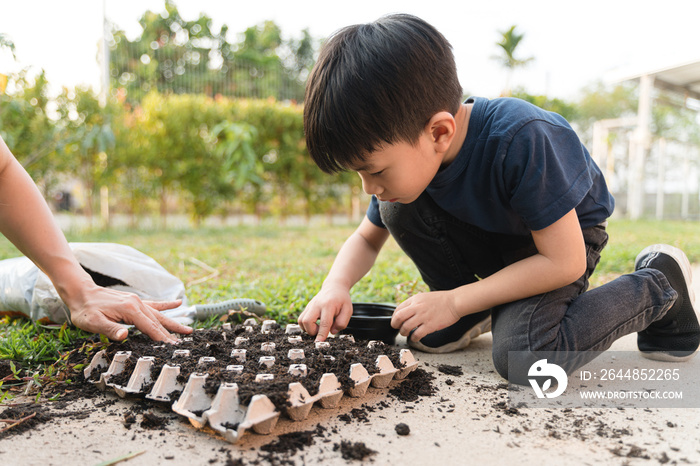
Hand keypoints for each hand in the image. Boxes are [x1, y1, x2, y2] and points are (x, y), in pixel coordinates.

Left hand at [66, 283, 192, 342]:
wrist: (81, 292)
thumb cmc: (86, 310)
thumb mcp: (93, 323)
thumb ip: (110, 329)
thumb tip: (124, 336)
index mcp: (130, 310)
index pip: (149, 327)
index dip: (161, 338)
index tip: (173, 347)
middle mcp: (137, 304)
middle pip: (158, 321)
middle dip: (172, 332)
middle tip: (185, 342)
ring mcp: (137, 301)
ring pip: (159, 314)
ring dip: (173, 322)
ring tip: (189, 329)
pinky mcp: (134, 301)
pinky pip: (154, 304)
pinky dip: (167, 305)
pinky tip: (178, 303)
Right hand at [298, 284, 352, 341]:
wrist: (334, 287)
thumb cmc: (342, 300)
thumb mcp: (348, 310)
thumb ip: (342, 322)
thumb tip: (332, 332)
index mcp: (329, 305)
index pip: (324, 322)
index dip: (321, 334)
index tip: (319, 343)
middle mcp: (317, 305)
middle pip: (307, 321)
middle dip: (312, 331)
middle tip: (320, 331)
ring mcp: (310, 305)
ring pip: (301, 320)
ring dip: (308, 329)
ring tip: (317, 327)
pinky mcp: (307, 307)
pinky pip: (301, 319)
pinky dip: (305, 325)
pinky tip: (314, 324)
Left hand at [391, 290, 460, 341]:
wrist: (455, 302)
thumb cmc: (440, 300)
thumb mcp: (424, 297)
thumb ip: (414, 304)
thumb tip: (405, 313)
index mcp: (414, 299)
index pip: (398, 309)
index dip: (394, 318)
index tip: (397, 322)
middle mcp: (417, 307)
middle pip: (398, 317)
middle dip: (395, 325)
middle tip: (398, 328)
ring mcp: (423, 316)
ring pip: (406, 327)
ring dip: (404, 332)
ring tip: (407, 333)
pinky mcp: (430, 325)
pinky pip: (417, 334)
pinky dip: (414, 338)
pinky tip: (415, 338)